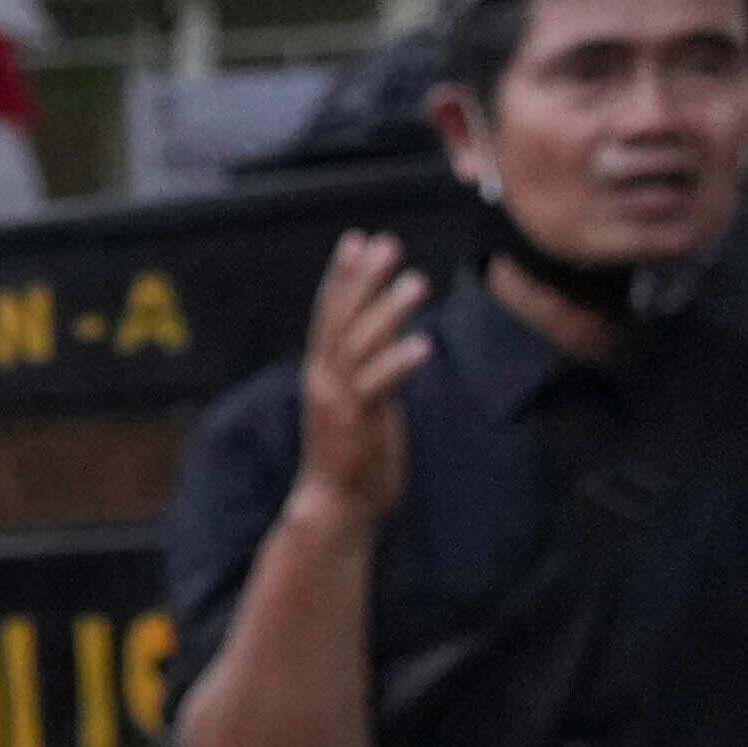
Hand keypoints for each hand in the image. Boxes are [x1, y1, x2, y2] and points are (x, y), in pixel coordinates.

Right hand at [285, 231, 430, 535]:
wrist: (336, 506)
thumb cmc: (354, 456)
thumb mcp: (361, 403)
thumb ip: (369, 370)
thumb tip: (390, 341)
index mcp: (323, 372)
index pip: (329, 312)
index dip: (342, 275)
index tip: (358, 239)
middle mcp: (323, 380)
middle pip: (340, 319)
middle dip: (362, 279)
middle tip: (386, 244)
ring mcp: (337, 401)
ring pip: (360, 345)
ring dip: (387, 311)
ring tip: (417, 281)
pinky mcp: (356, 424)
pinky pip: (378, 386)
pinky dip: (399, 362)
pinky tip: (425, 343)